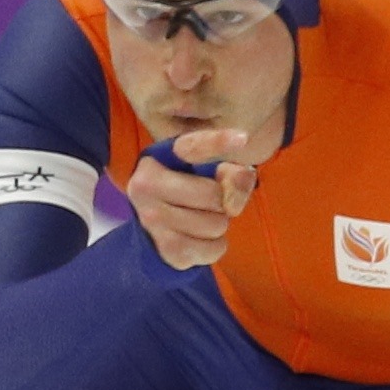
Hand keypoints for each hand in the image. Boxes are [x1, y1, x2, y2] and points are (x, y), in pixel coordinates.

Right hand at [129, 128, 257, 268]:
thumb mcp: (201, 174)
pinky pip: (214, 249)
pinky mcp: (165, 250)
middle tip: (208, 204)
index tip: (243, 138)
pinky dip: (216, 247)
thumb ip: (228, 171)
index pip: (190, 148)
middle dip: (222, 202)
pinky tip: (200, 241)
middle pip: (214, 195)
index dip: (217, 142)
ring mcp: (152, 221)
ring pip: (216, 224)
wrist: (151, 236)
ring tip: (201, 221)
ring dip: (219, 225)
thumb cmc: (181, 195)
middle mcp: (144, 187)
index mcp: (153, 161)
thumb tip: (245, 175)